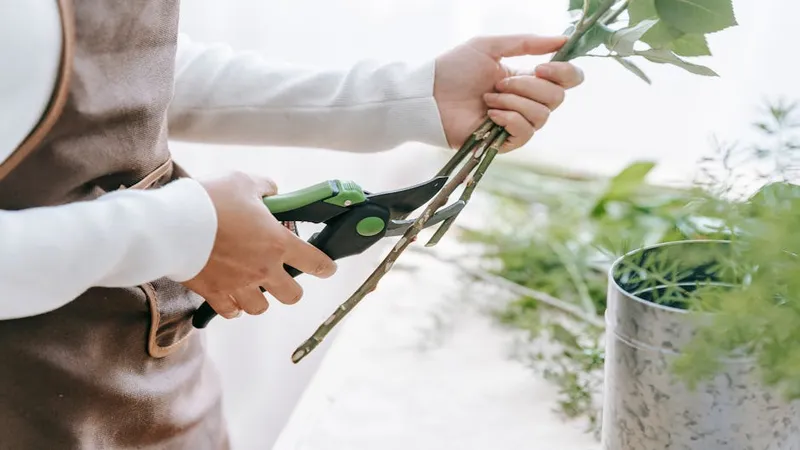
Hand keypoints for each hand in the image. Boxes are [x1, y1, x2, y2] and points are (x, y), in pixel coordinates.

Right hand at [182, 172, 336, 318]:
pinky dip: (234, 307)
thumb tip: (273, 193)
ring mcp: (238, 285)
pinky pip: (231, 311)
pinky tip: (233, 299)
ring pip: (261, 307)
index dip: (325, 266)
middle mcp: (263, 269)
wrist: (172, 225)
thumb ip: (265, 188)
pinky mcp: (214, 294)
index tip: (327, 268)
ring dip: (261, 299)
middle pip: (292, 295)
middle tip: (284, 278)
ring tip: (254, 287)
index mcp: (277, 243)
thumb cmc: (211, 201)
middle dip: (292, 289)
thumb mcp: (243, 182)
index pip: (314, 261)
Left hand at [434, 34, 584, 151]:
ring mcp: (516, 123)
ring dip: (514, 102)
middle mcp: (526, 102)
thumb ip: (526, 43)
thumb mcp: (489, 47)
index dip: (564, 73)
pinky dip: (510, 118)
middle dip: (529, 86)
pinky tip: (490, 114)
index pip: (567, 80)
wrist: (429, 95)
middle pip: (557, 98)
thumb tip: (561, 40)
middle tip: (499, 82)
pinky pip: (525, 132)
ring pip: (542, 115)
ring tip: (488, 98)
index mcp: (527, 79)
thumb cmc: (453, 69)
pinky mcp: (504, 142)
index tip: (542, 67)